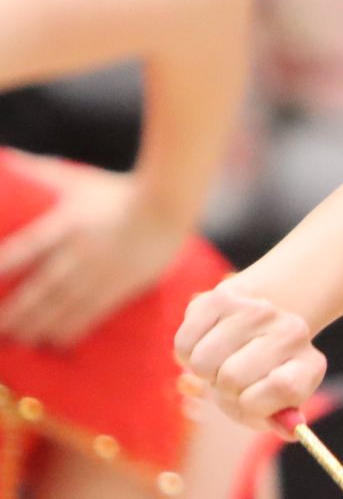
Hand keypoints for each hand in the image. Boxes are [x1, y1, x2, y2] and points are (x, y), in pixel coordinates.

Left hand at [0, 163, 192, 348]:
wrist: (169, 204)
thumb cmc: (120, 189)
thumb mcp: (77, 178)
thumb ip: (43, 172)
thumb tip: (8, 158)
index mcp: (67, 224)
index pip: (28, 247)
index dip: (6, 263)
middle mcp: (82, 251)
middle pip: (44, 286)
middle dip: (18, 310)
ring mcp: (103, 271)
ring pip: (67, 304)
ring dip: (41, 324)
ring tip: (22, 340)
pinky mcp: (124, 285)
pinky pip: (95, 311)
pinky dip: (74, 327)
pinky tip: (59, 340)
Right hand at [174, 282, 326, 435]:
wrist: (257, 327)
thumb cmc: (261, 377)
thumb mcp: (276, 405)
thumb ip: (281, 420)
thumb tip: (291, 429)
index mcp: (310, 362)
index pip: (283, 389)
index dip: (256, 405)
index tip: (252, 400)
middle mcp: (291, 331)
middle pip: (232, 378)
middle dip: (225, 390)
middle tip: (234, 381)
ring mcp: (257, 310)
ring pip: (203, 362)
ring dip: (205, 373)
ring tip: (222, 363)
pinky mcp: (219, 298)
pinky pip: (185, 345)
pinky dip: (188, 355)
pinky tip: (208, 346)